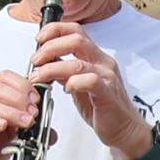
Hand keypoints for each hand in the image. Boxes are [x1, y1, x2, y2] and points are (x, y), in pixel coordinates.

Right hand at [0, 73, 38, 159]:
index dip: (23, 86)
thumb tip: (51, 131)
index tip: (36, 100)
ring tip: (25, 122)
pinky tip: (2, 126)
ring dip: (10, 112)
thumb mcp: (15, 135)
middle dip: (20, 99)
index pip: (4, 78)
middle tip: (33, 113)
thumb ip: (31, 129)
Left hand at [25, 15, 140, 154]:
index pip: (76, 30)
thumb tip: (45, 62)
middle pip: (76, 39)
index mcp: (96, 56)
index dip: (55, 30)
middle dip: (50, 47)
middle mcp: (103, 62)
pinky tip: (66, 90)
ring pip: (78, 62)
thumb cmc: (102, 108)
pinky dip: (73, 82)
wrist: (125, 129)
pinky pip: (90, 81)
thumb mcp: (78, 84)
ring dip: (52, 68)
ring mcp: (107, 76)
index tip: (38, 39)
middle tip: (35, 61)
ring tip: (38, 77)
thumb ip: (65, 72)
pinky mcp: (108, 93)